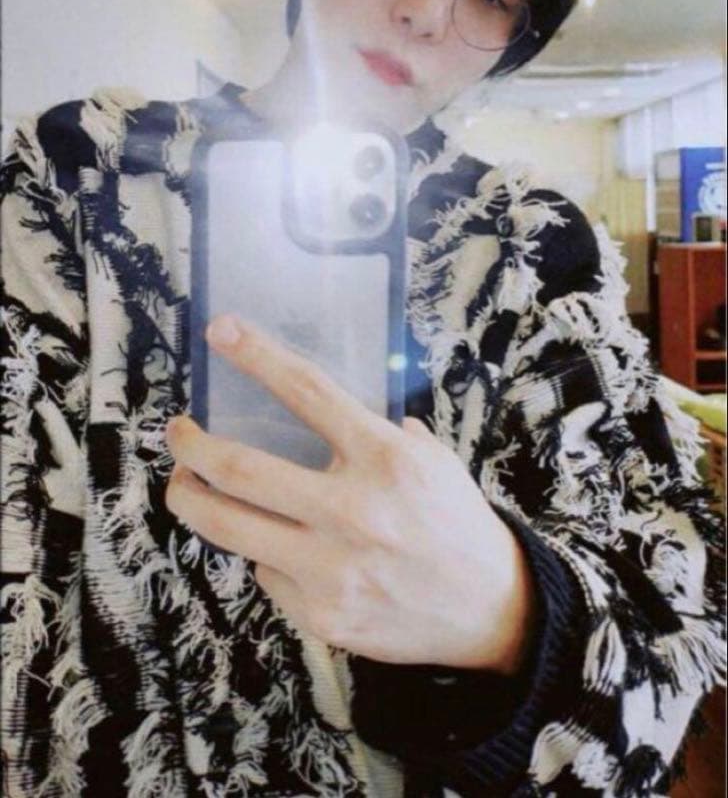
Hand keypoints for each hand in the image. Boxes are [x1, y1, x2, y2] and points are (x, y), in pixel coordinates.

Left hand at [165, 314, 535, 671]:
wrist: (489, 608)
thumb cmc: (454, 521)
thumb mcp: (431, 458)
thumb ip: (377, 430)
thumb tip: (316, 405)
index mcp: (385, 459)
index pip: (307, 392)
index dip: (257, 356)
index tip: (220, 330)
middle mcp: (353, 511)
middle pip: (239, 469)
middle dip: (190, 445)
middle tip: (177, 433)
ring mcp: (332, 568)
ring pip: (227, 527)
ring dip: (191, 498)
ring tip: (184, 483)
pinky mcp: (321, 614)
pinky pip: (264, 571)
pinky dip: (260, 550)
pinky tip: (276, 545)